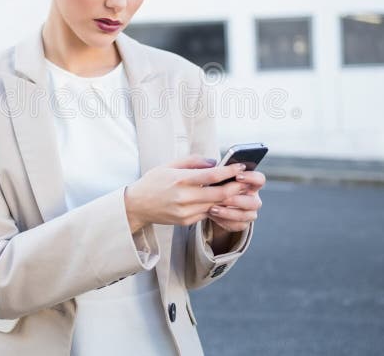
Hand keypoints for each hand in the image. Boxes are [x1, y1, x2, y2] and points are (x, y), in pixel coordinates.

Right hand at [124, 154, 247, 232]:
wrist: (137, 206)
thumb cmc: (153, 182)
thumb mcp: (169, 165)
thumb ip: (193, 162)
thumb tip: (214, 162)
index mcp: (180, 180)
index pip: (211, 176)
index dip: (229, 171)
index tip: (240, 166)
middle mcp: (184, 198)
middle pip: (219, 195)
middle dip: (236, 187)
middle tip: (246, 181)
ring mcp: (185, 212)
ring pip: (216, 206)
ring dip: (229, 199)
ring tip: (240, 190)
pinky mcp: (186, 222)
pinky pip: (207, 214)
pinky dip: (217, 207)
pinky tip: (224, 201)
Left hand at [207, 169, 264, 232]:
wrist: (213, 202)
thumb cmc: (218, 185)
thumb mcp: (219, 177)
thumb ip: (221, 172)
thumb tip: (213, 166)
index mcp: (252, 184)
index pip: (260, 179)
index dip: (251, 178)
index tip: (237, 176)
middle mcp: (254, 199)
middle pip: (254, 202)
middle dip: (237, 200)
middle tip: (223, 197)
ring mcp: (250, 213)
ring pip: (245, 215)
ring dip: (228, 213)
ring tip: (212, 209)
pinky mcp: (243, 224)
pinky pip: (237, 225)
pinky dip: (224, 221)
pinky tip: (212, 215)